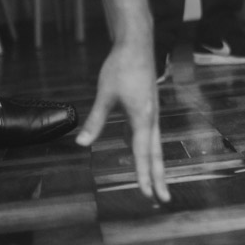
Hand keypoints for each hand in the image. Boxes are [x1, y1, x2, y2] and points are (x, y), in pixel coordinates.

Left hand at [76, 43, 169, 202]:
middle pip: (156, 155)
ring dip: (155, 167)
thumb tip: (81, 144)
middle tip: (163, 201)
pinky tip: (136, 152)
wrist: (136, 44)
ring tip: (156, 185)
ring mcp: (151, 114)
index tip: (147, 195)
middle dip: (159, 179)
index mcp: (143, 118)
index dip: (144, 176)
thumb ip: (95, 120)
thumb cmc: (120, 67)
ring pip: (154, 146)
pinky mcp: (148, 108)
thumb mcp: (104, 94)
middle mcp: (151, 119)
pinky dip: (145, 149)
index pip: (142, 154)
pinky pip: (147, 135)